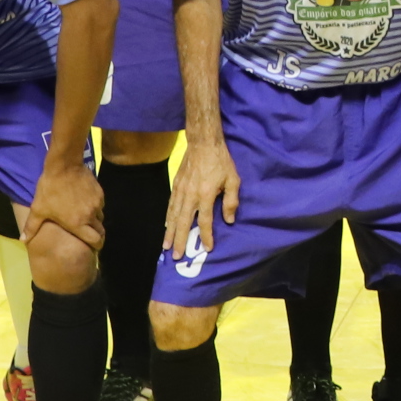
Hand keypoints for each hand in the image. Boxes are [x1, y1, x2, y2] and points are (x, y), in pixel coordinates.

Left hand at [22, 155, 104, 256]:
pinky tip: (85, 202)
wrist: (64, 166)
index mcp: (77, 223)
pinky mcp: (100, 193)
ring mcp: (96, 204)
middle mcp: (90, 216)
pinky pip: (100, 204)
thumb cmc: (50, 189)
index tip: (95, 246)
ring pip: (100, 216)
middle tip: (90, 233)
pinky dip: (94, 206)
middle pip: (100, 230)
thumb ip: (32, 227)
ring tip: (85, 216)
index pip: (95, 240)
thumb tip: (23, 241)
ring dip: (94, 219)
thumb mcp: (38, 209)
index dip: (97, 245)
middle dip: (96, 233)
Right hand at [165, 135, 238, 260]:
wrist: (203, 143)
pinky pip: (170, 205)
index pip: (205, 221)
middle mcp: (190, 195)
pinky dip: (168, 218)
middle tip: (176, 256)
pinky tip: (167, 226)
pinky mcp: (175, 185)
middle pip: (183, 223)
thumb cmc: (221, 162)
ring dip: (170, 233)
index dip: (206, 236)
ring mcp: (180, 190)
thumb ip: (231, 201)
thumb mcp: (233, 180)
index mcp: (205, 195)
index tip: (208, 248)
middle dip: (180, 240)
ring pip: (173, 216)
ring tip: (167, 247)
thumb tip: (229, 220)